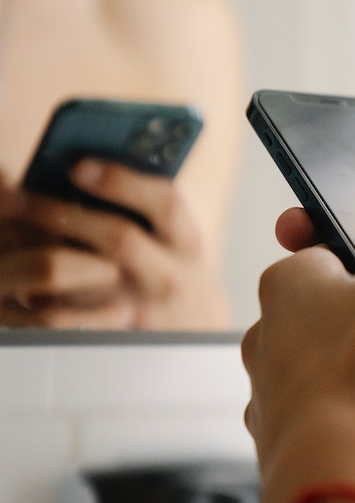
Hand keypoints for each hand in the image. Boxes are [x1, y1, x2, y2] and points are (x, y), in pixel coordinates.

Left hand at [0, 161, 217, 328]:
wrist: (189, 321)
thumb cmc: (168, 259)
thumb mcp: (171, 233)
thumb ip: (140, 203)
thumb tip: (74, 170)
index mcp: (187, 241)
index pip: (164, 204)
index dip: (122, 182)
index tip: (77, 165)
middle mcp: (171, 278)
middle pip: (121, 240)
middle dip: (66, 213)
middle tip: (16, 195)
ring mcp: (143, 312)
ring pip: (86, 281)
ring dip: (41, 249)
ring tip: (7, 221)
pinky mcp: (114, 337)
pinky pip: (69, 312)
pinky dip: (38, 285)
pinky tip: (14, 260)